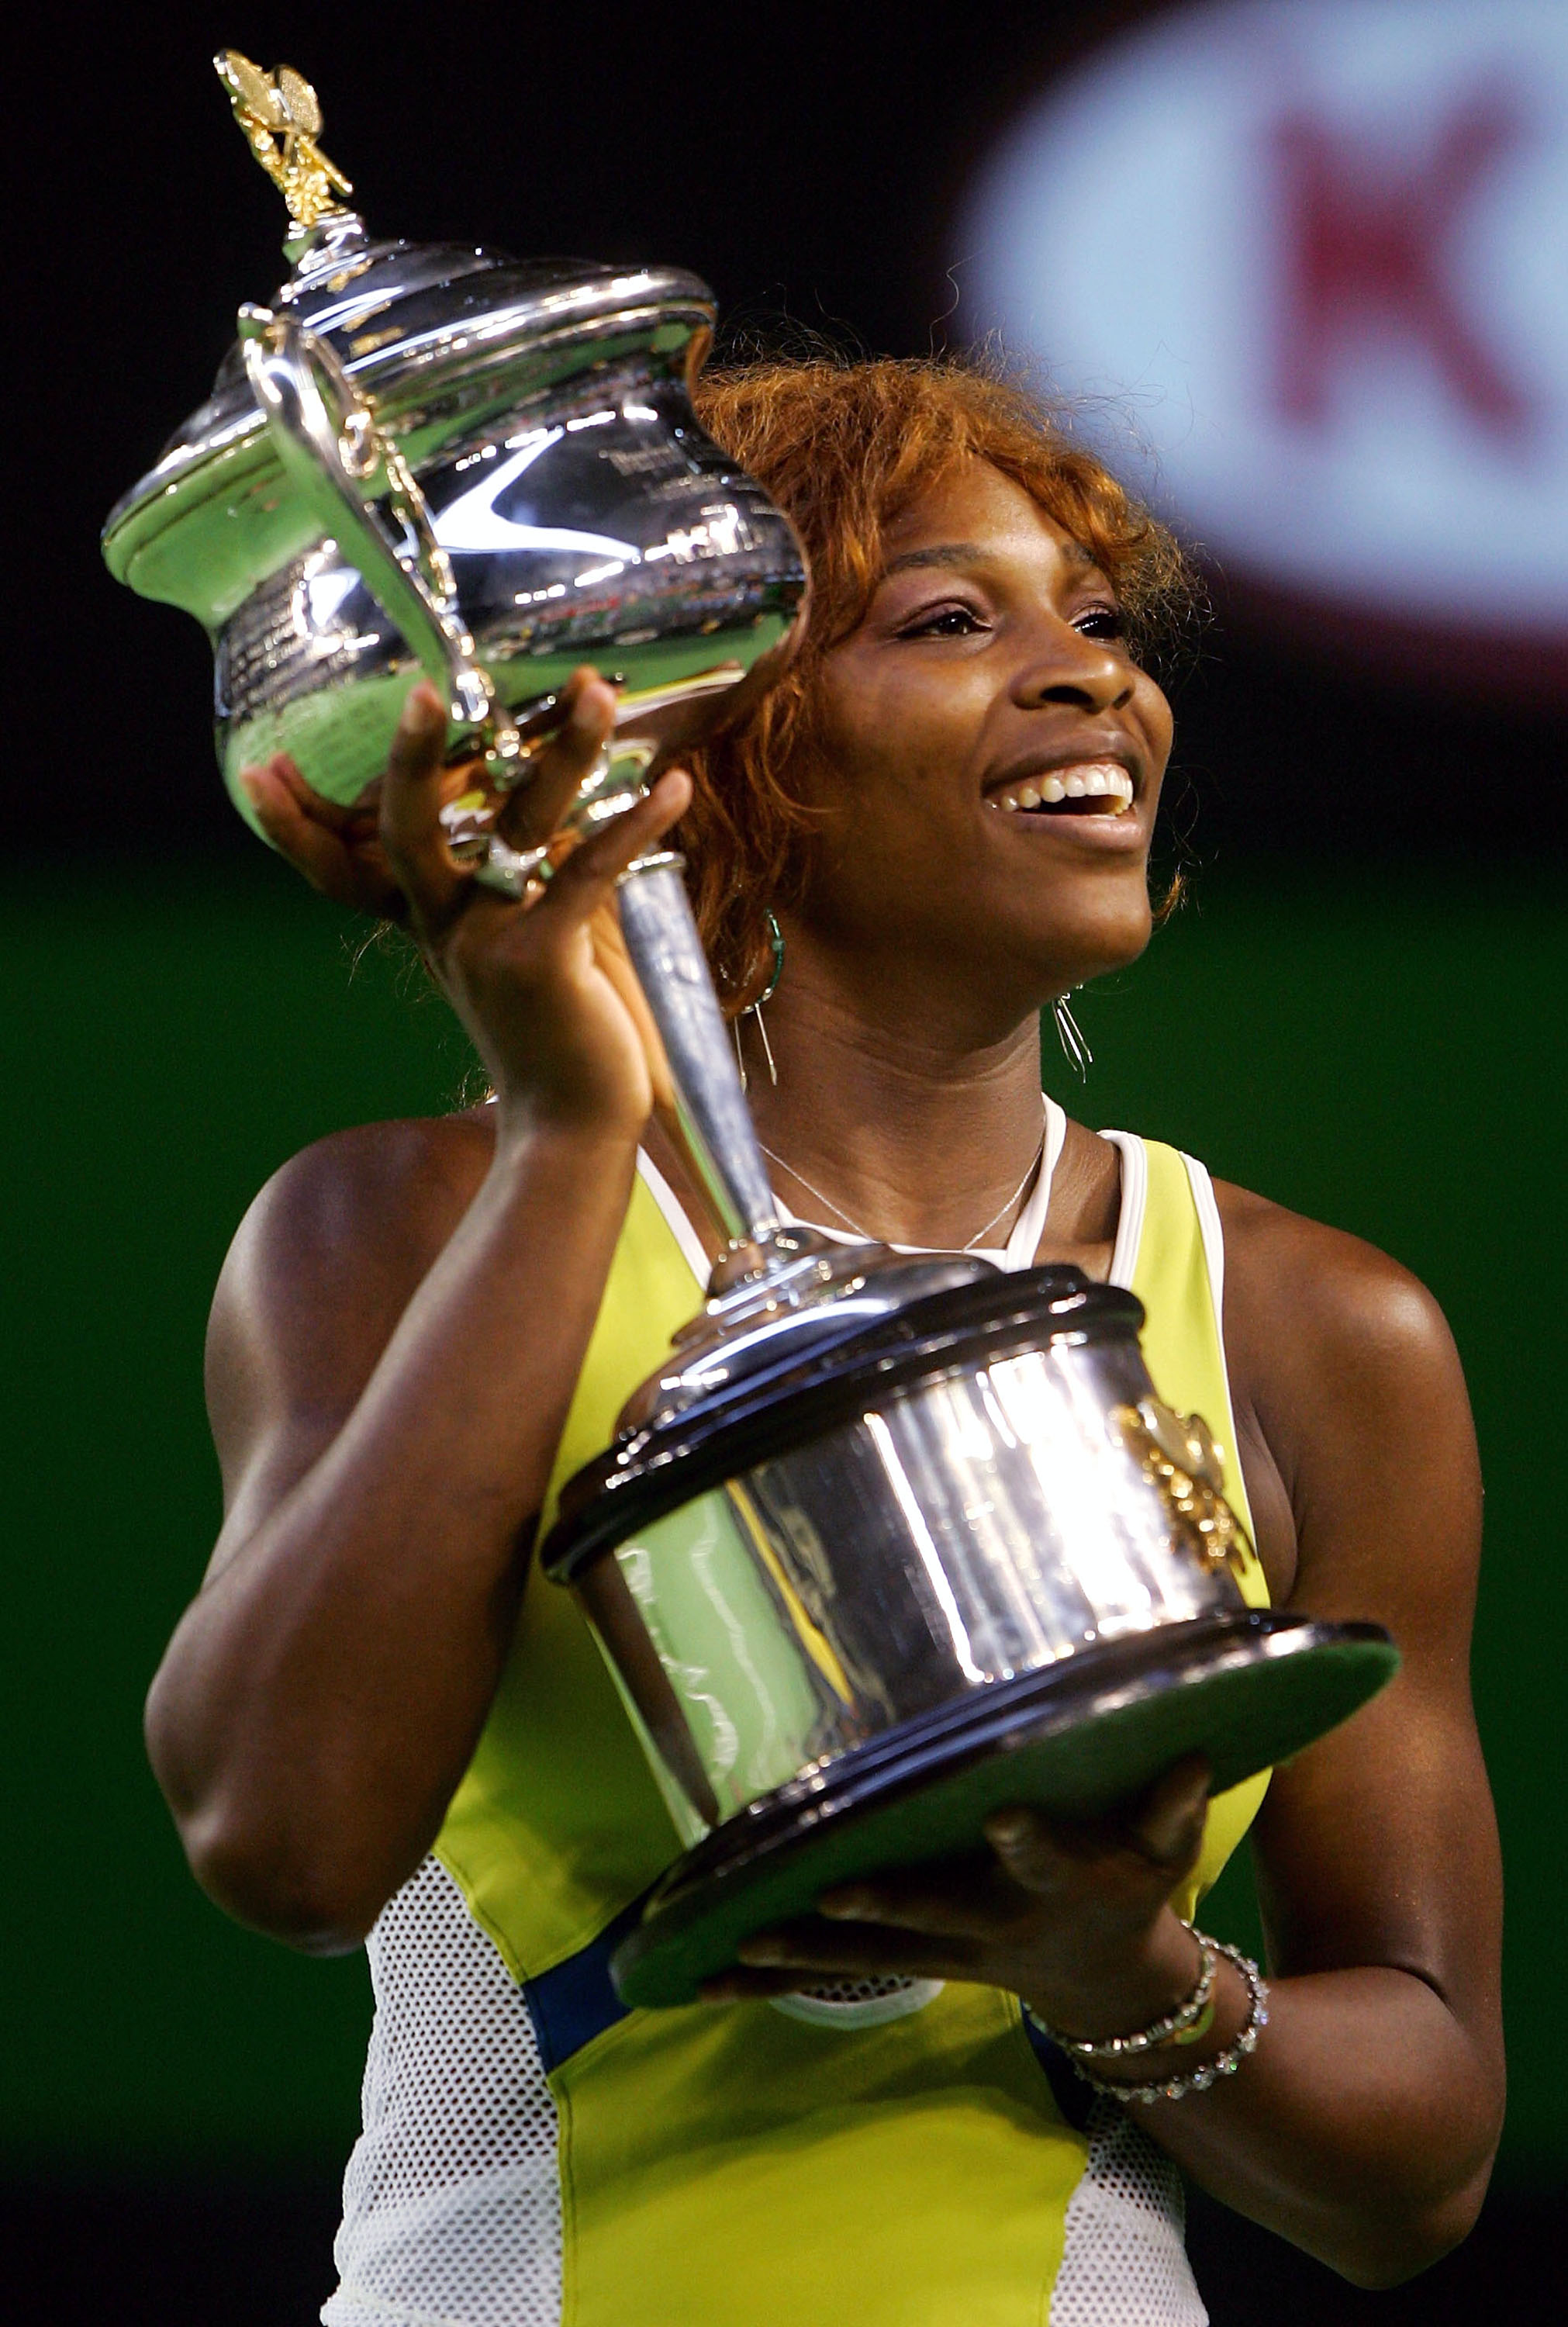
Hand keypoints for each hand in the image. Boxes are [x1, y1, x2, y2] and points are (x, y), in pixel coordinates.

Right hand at [243, 671, 686, 1139]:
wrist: (571, 1128)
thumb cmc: (553, 1037)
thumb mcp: (514, 958)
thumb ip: (510, 895)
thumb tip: (539, 825)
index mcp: (430, 927)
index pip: (343, 869)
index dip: (295, 823)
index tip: (254, 768)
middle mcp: (445, 930)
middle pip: (407, 830)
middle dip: (412, 756)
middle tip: (424, 689)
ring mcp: (487, 942)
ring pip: (518, 825)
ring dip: (565, 751)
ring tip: (597, 692)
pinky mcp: (542, 959)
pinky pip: (587, 873)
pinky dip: (635, 827)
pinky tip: (676, 789)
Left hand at [702, 1756, 1212, 2040]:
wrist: (1106, 1983)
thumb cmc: (1131, 1886)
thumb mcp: (1167, 1850)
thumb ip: (1175, 1806)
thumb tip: (1193, 1752)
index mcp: (1057, 1885)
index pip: (1044, 1858)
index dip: (1027, 1841)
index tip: (1002, 1814)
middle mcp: (992, 1923)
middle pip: (933, 1917)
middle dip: (884, 1907)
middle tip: (830, 1892)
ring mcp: (944, 1949)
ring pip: (865, 1959)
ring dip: (801, 1956)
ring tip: (737, 1946)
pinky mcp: (908, 1961)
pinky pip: (833, 1976)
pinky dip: (769, 1981)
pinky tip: (704, 1980)